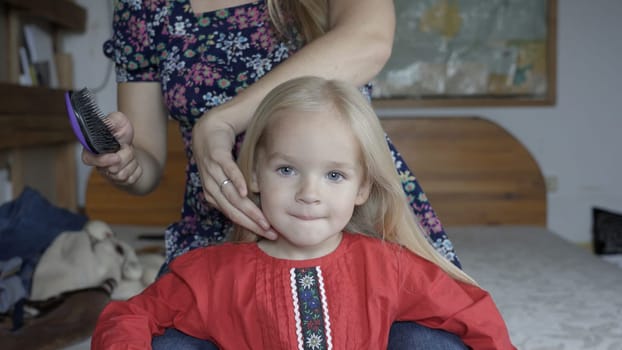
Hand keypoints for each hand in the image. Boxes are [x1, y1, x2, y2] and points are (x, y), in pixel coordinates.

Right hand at [81, 112, 141, 185]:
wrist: (132, 142)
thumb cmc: (120, 132)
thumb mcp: (117, 120)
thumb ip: (112, 121)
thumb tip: (109, 124)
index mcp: (92, 150)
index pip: (88, 160)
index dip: (102, 160)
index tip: (116, 157)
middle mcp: (99, 165)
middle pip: (112, 169)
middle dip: (125, 156)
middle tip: (126, 147)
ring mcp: (110, 175)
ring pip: (123, 175)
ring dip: (132, 161)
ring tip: (129, 153)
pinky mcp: (121, 181)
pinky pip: (132, 178)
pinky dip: (137, 168)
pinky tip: (133, 161)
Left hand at [192, 114, 275, 238]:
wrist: (211, 128)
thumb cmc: (223, 154)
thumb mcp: (230, 175)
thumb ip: (240, 189)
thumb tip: (259, 204)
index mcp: (213, 194)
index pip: (233, 215)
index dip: (250, 226)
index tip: (268, 234)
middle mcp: (211, 186)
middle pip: (233, 210)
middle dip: (252, 223)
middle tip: (270, 232)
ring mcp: (212, 171)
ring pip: (232, 195)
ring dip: (249, 209)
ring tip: (264, 219)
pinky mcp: (216, 156)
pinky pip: (228, 171)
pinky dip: (237, 182)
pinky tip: (246, 191)